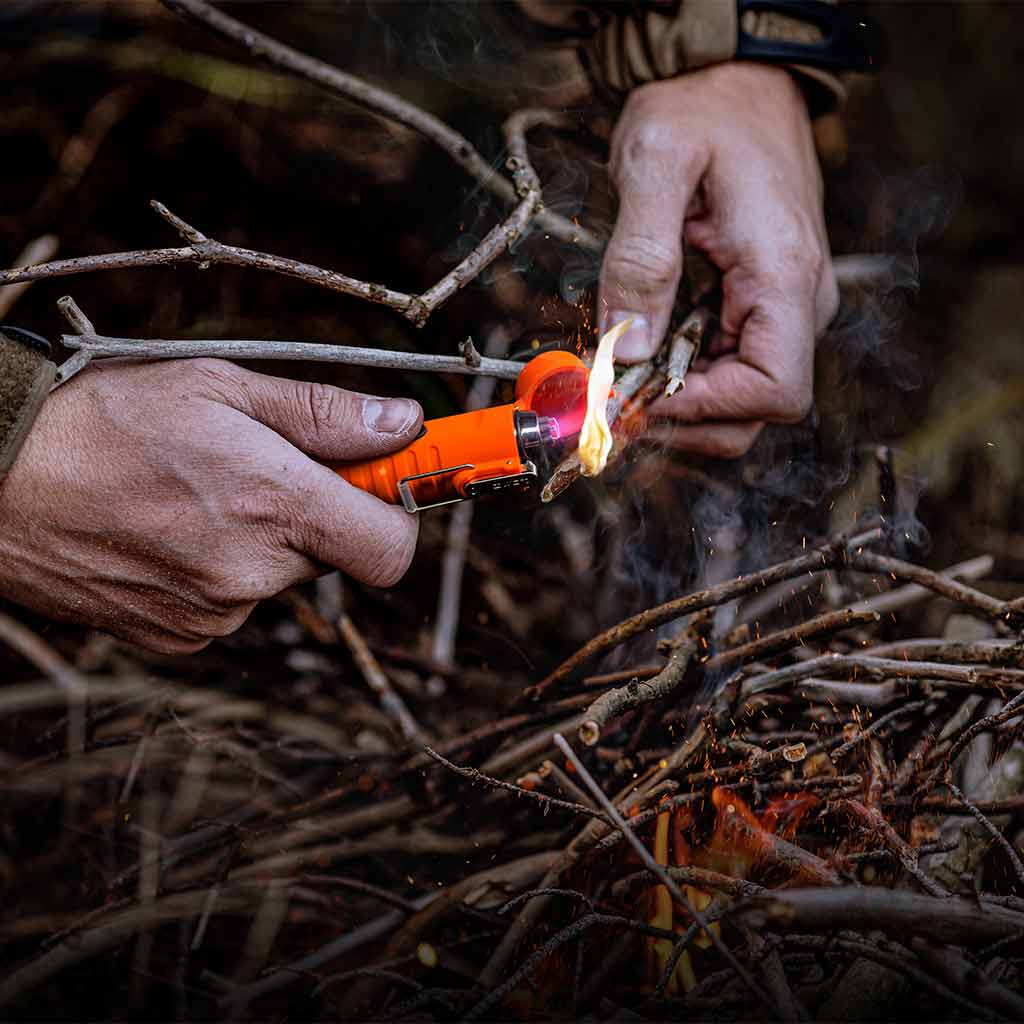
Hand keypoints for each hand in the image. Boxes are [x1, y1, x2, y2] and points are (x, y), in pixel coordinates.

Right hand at [0, 359, 422, 652]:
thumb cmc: (104, 421)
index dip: (396, 512)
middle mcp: (252, 573)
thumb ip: (324, 414)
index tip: (380, 481)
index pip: (390, 548)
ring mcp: (214, 614)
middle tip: (257, 467)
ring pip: (276, 575)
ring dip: (259, 539)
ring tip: (194, 494)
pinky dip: (217, 569)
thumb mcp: (220, 386)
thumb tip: (404, 425)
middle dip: (312, 511)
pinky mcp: (179, 637)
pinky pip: (230, 602)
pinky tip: (168, 532)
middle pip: (331, 552)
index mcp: (275, 505)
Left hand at [598, 62, 838, 456]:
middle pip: (756, 412)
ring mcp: (783, 307)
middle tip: (617, 394)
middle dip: (684, 417)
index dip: (704, 410)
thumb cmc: (701, 108)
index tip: (640, 395)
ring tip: (623, 368)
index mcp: (784, 275)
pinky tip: (644, 348)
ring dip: (678, 400)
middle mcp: (799, 302)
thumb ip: (640, 259)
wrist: (735, 81)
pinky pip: (728, 366)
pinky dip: (683, 375)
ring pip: (739, 399)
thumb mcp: (655, 163)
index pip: (774, 391)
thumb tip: (629, 352)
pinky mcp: (762, 305)